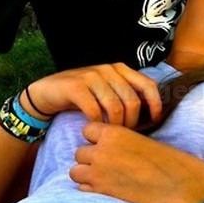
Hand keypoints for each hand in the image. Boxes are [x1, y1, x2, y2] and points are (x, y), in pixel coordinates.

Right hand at [24, 63, 162, 126]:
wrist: (48, 92)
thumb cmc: (83, 95)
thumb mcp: (107, 90)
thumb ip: (125, 94)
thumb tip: (151, 111)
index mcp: (120, 69)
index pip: (147, 84)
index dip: (155, 103)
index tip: (155, 120)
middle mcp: (108, 69)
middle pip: (132, 100)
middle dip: (132, 122)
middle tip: (125, 133)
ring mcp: (91, 76)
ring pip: (115, 107)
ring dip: (116, 125)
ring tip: (111, 133)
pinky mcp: (76, 87)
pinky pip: (94, 110)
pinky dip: (98, 124)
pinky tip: (95, 128)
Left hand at [70, 122, 203, 202]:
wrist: (174, 183)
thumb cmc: (162, 159)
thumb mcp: (138, 138)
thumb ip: (117, 139)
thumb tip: (102, 144)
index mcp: (112, 133)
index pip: (87, 130)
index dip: (95, 138)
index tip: (106, 145)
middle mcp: (101, 151)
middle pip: (79, 152)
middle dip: (90, 158)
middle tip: (106, 163)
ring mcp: (98, 173)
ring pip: (75, 171)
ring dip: (86, 173)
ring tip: (102, 176)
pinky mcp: (100, 192)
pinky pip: (82, 189)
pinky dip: (91, 189)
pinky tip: (107, 188)